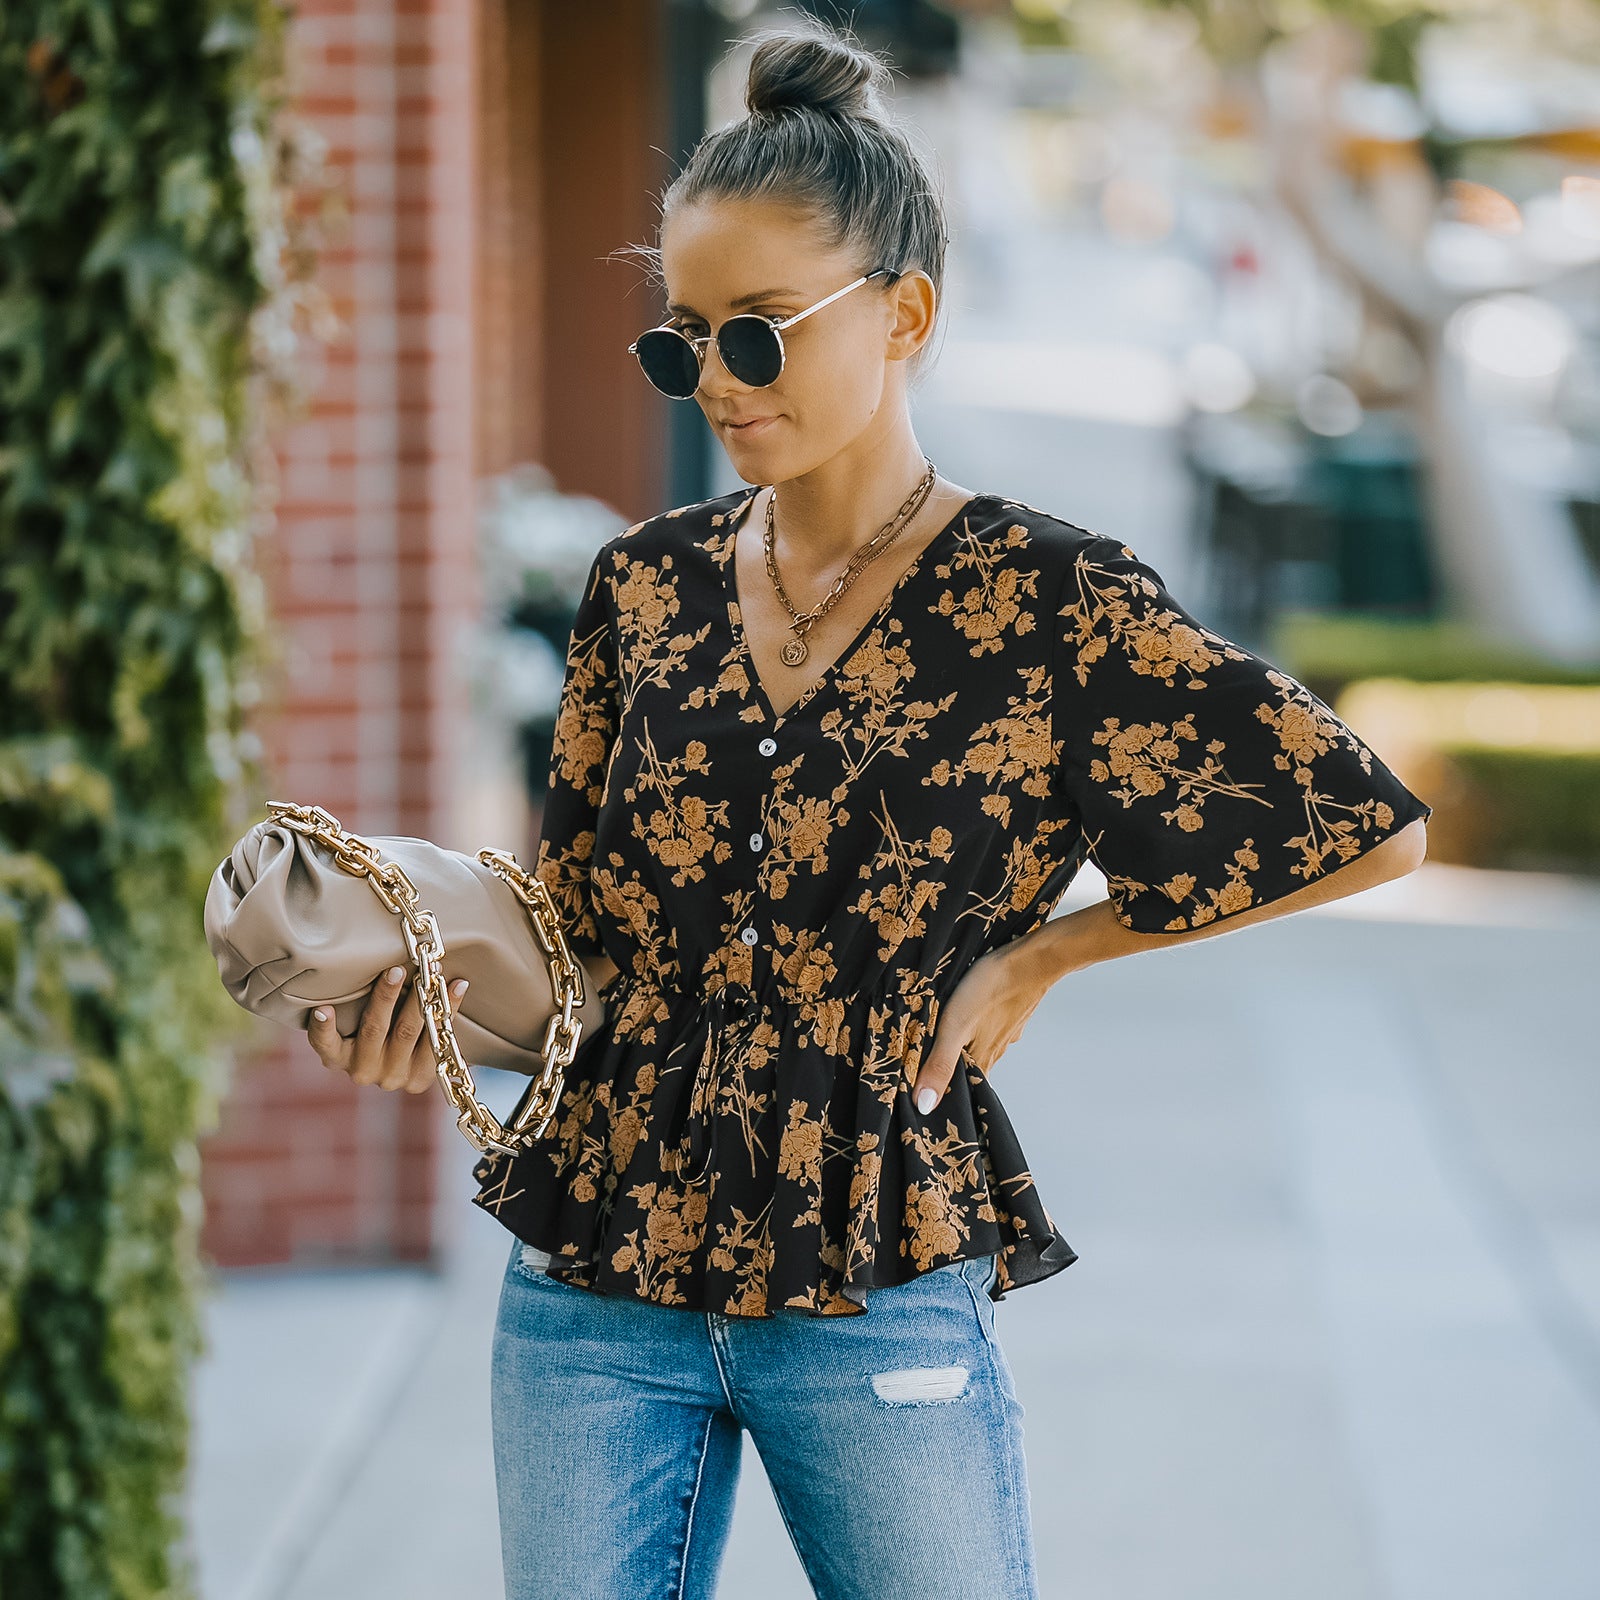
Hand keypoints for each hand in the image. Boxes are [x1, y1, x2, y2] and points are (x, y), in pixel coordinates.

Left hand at [307, 965, 468, 1094]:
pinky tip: (324, 1010)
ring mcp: (360, 1070)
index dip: (445, 1009)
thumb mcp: (427, 1044)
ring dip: (385, 997)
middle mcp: (389, 1078)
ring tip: (394, 972)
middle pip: (406, 1032)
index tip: (455, 983)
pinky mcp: (333, 1060)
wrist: (364, 1062)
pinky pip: (326, 1044)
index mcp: (417, 1078)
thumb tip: (461, 983)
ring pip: (375, 1029)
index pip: (436, 1040)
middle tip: (425, 969)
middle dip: (418, 997)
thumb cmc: (406, 1044)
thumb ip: (440, 1024)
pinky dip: (324, 1027)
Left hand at [912, 941, 1047, 1114]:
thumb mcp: (955, 1027)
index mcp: (983, 1059)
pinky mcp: (1011, 1009)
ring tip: (945, 1039)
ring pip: (981, 1045)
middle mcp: (997, 1048)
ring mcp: (1007, 1028)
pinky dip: (978, 1025)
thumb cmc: (991, 989)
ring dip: (964, 1046)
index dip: (949, 1096)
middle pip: (972, 1068)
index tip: (931, 1098)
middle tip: (931, 1067)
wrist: (1031, 958)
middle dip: (953, 1070)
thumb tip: (924, 1106)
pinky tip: (970, 1014)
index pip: (966, 1091)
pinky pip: (991, 1024)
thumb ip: (939, 1064)